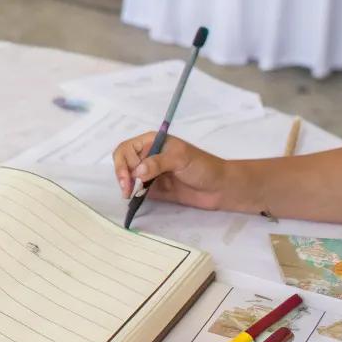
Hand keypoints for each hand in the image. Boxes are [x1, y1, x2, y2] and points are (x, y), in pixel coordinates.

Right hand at [113, 133, 230, 209]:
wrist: (219, 188)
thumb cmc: (202, 166)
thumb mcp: (181, 158)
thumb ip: (158, 163)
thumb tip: (136, 172)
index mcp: (152, 142)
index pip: (127, 148)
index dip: (124, 162)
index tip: (129, 178)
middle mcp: (148, 155)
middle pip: (123, 162)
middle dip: (122, 174)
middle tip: (127, 190)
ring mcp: (150, 173)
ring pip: (128, 176)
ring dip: (125, 185)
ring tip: (130, 195)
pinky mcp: (154, 189)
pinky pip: (137, 190)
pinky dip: (132, 194)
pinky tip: (134, 199)